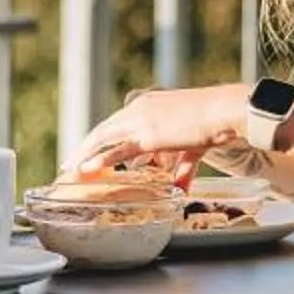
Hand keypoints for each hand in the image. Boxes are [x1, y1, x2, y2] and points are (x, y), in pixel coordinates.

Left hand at [69, 84, 248, 176]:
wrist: (224, 111)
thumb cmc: (214, 122)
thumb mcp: (192, 146)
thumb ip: (181, 168)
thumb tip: (179, 189)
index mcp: (148, 105)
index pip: (116, 122)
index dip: (101, 138)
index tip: (88, 150)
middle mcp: (139, 108)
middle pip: (103, 130)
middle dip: (85, 147)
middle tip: (70, 163)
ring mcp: (141, 120)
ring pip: (103, 138)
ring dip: (84, 154)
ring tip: (69, 169)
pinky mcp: (147, 136)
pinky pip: (116, 150)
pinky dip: (98, 159)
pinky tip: (85, 169)